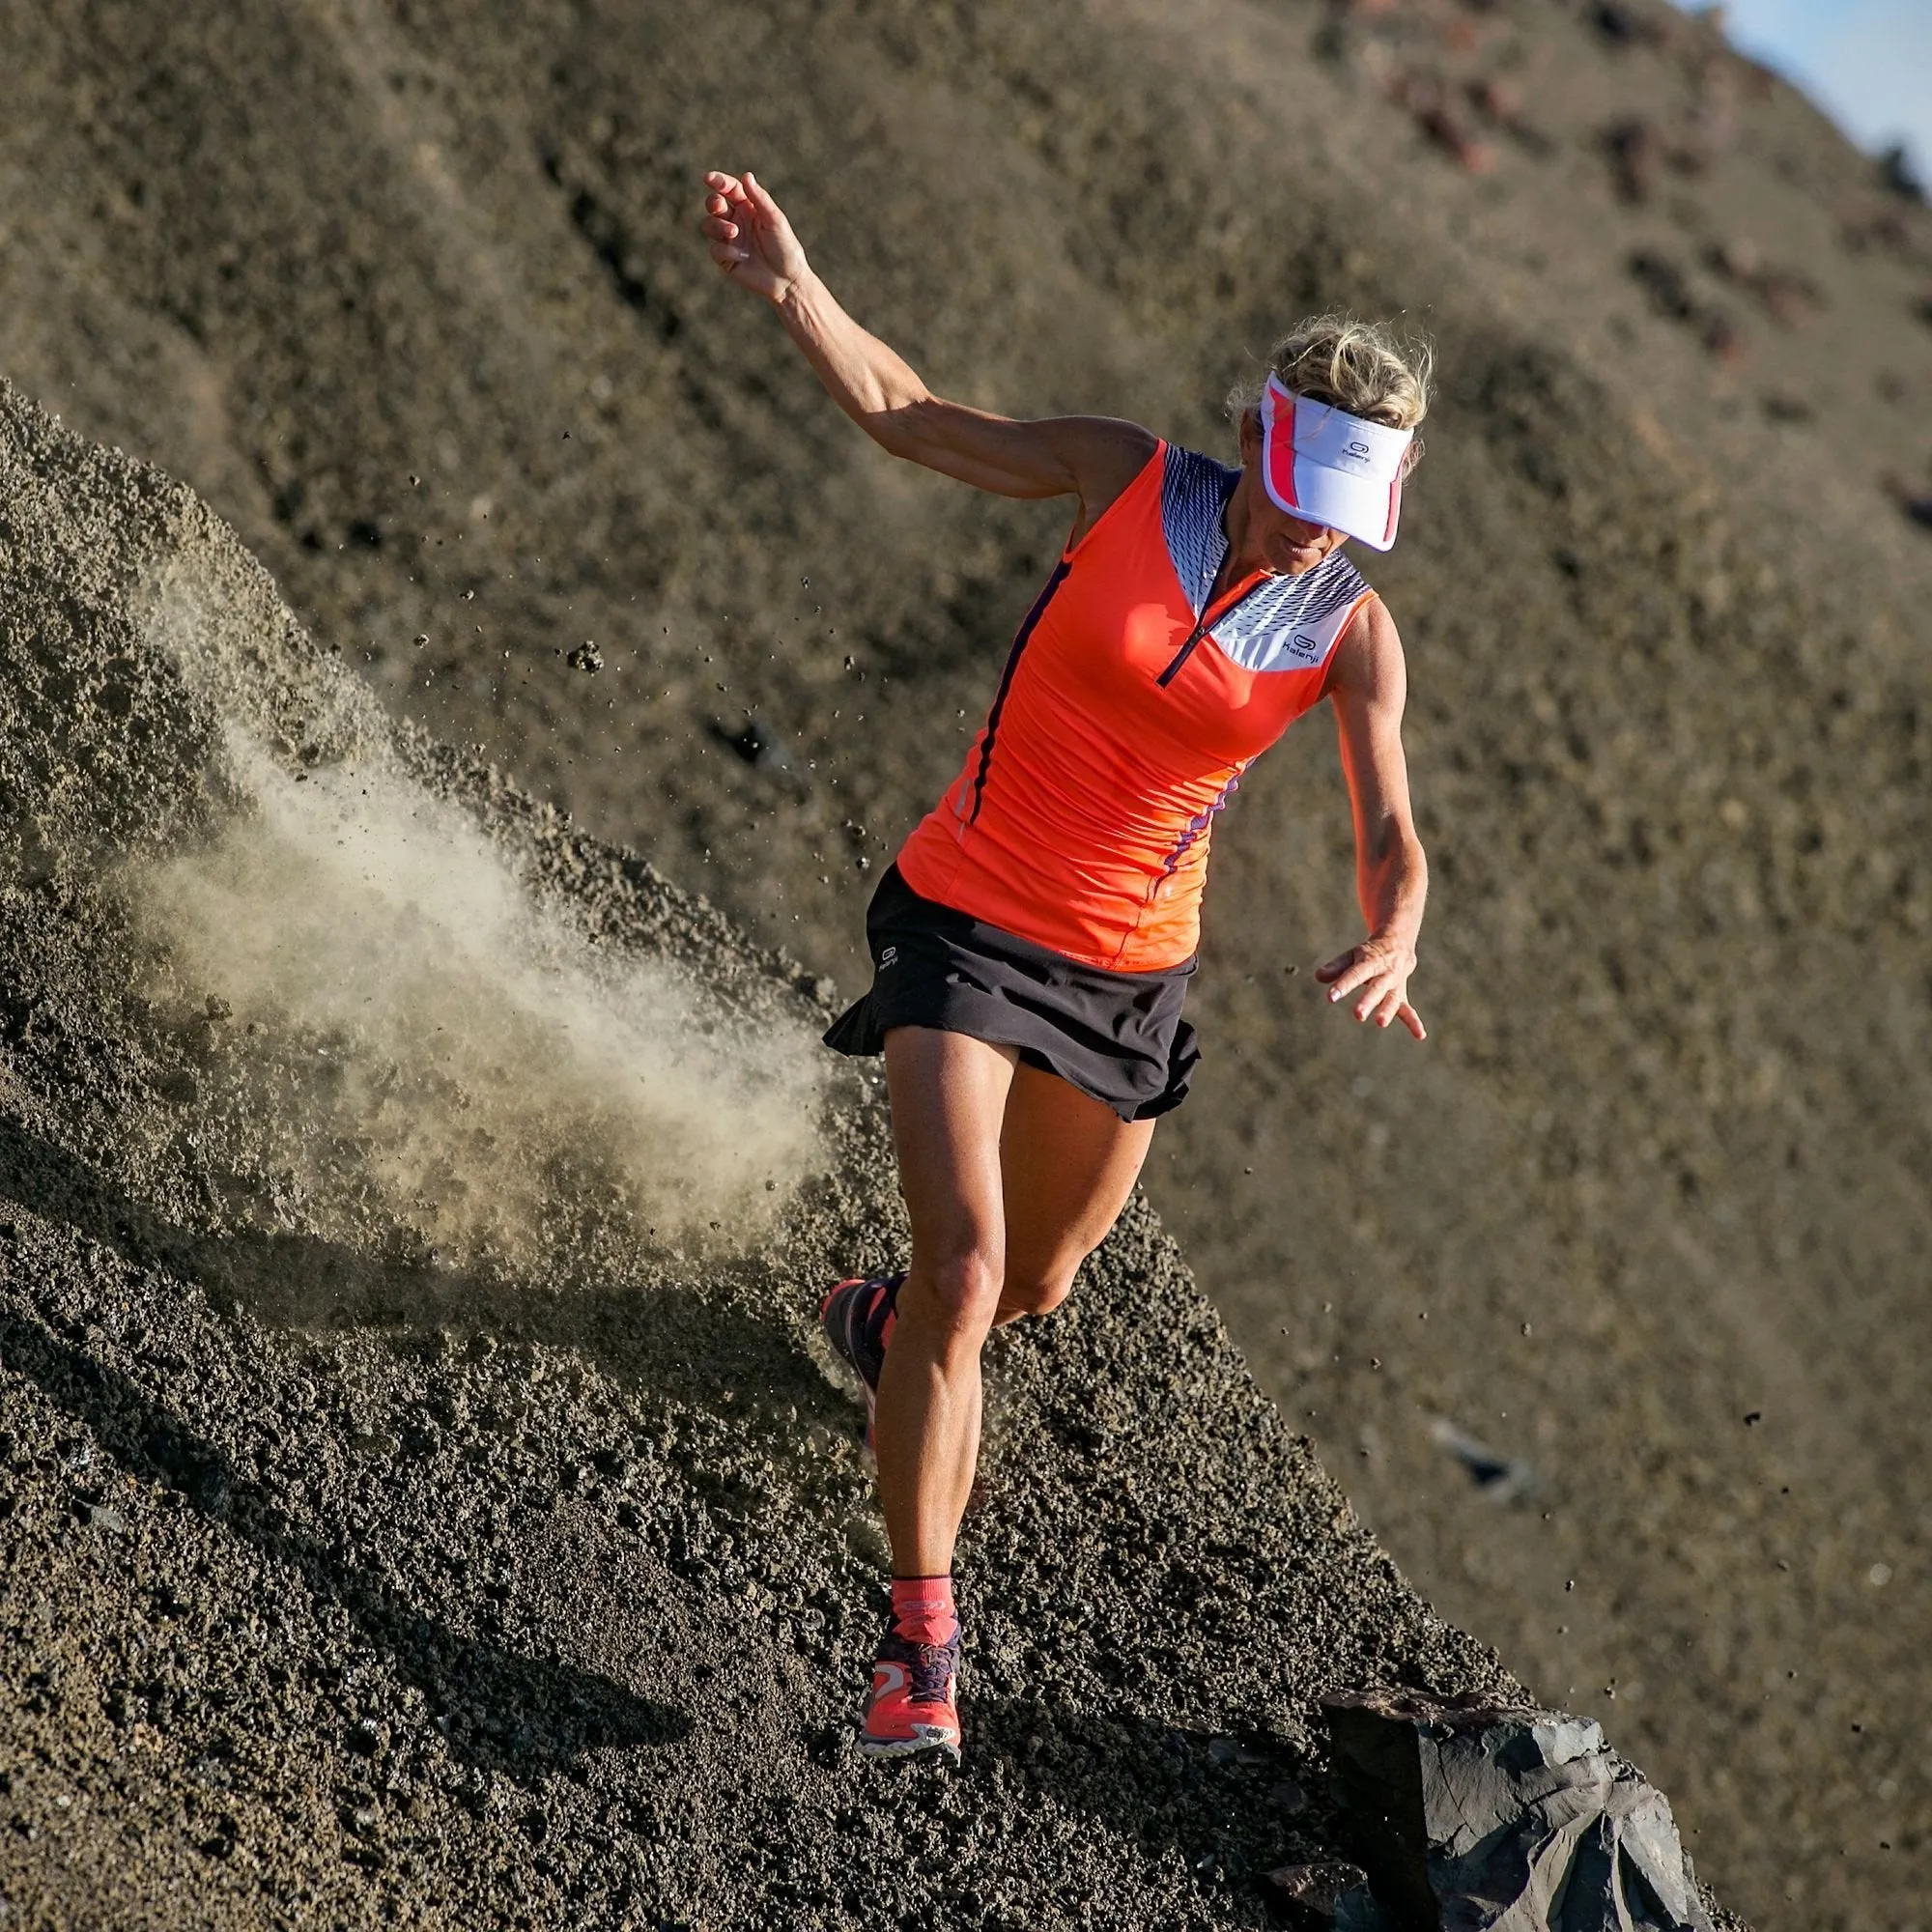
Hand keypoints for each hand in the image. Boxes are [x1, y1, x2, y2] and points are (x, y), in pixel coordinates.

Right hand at [700, 169, 810, 304]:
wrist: (786, 281)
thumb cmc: (785, 248)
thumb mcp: (775, 220)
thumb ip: (760, 199)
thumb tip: (746, 175)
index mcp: (749, 207)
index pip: (730, 189)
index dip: (718, 182)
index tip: (709, 178)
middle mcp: (737, 220)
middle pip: (714, 204)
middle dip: (713, 202)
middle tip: (719, 205)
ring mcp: (730, 239)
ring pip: (709, 225)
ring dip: (717, 225)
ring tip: (733, 232)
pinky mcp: (726, 258)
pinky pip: (715, 249)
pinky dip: (726, 250)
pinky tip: (742, 257)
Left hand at [1314, 935, 1424, 1040]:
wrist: (1398, 946)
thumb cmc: (1368, 955)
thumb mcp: (1352, 956)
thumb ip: (1336, 967)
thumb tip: (1319, 977)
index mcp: (1370, 962)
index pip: (1355, 974)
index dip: (1343, 985)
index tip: (1331, 997)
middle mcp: (1385, 974)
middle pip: (1376, 988)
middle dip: (1368, 1001)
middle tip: (1358, 1015)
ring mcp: (1395, 987)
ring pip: (1392, 999)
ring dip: (1387, 1011)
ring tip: (1380, 1022)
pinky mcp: (1401, 997)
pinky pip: (1408, 1010)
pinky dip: (1414, 1023)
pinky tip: (1420, 1036)